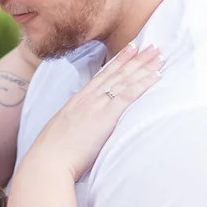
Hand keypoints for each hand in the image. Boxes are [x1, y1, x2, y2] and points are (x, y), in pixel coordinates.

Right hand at [21, 41, 165, 182]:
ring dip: (144, 66)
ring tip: (159, 55)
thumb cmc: (53, 154)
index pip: (102, 75)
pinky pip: (128, 95)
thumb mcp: (63, 131)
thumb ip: (76, 125)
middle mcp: (88, 98)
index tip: (131, 48)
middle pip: (117, 73)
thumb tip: (82, 129)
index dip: (118, 61)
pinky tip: (156, 76)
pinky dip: (143, 84)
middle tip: (153, 46)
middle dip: (136, 58)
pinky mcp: (105, 117)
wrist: (48, 161)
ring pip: (125, 80)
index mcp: (78, 101)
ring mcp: (96, 106)